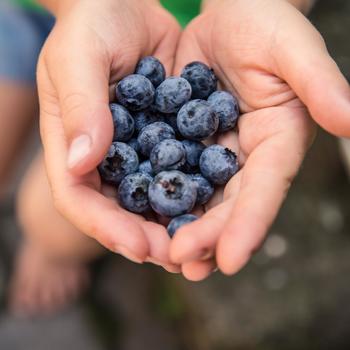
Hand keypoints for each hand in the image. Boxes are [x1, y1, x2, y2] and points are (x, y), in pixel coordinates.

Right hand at [38, 0, 180, 269]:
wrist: (126, 5)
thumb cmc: (94, 23)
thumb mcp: (78, 55)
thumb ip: (80, 105)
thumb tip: (81, 161)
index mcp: (71, 144)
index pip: (79, 198)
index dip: (106, 227)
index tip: (139, 247)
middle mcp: (102, 158)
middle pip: (117, 212)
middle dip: (144, 238)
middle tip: (177, 258)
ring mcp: (134, 152)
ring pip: (150, 201)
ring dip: (172, 227)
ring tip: (199, 247)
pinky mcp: (164, 141)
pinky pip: (179, 173)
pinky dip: (193, 195)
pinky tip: (214, 210)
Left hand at [169, 0, 349, 279]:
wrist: (229, 11)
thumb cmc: (264, 22)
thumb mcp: (293, 48)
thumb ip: (319, 84)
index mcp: (276, 140)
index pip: (265, 190)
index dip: (249, 225)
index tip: (230, 260)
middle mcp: (247, 155)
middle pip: (229, 204)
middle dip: (208, 236)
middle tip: (184, 264)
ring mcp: (215, 151)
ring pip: (199, 197)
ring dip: (182, 227)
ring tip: (163, 256)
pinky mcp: (187, 140)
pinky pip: (171, 172)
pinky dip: (158, 195)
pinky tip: (141, 214)